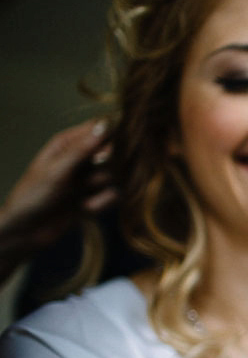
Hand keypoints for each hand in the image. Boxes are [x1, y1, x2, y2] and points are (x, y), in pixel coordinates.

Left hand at [0, 119, 116, 284]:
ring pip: (111, 175)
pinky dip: (100, 204)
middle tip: (89, 176)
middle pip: (110, 152)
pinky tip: (84, 209)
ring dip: (99, 187)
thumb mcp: (58, 170)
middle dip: (104, 166)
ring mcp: (86, 179)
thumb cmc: (34, 196)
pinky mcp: (93, 198)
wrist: (26, 231)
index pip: (96, 129)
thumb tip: (105, 125)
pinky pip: (111, 196)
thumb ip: (83, 149)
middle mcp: (79, 158)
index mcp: (66, 144)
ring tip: (80, 195)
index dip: (108, 136)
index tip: (107, 150)